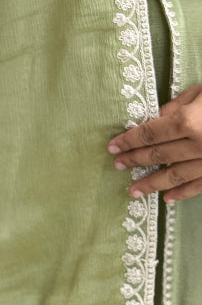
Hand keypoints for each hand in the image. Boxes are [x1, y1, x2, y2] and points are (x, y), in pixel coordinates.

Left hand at [108, 84, 201, 201]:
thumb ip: (177, 105)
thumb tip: (156, 118)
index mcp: (188, 121)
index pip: (149, 133)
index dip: (128, 140)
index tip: (112, 146)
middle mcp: (198, 145)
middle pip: (158, 155)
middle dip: (135, 160)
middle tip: (117, 165)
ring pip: (176, 176)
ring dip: (152, 184)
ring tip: (133, 190)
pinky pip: (200, 185)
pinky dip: (182, 193)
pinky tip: (167, 199)